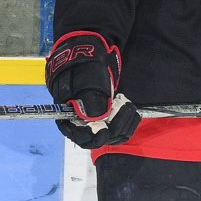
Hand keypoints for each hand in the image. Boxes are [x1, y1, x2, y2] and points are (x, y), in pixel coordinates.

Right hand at [45, 32, 140, 148]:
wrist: (93, 61)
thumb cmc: (84, 70)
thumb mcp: (85, 82)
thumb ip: (89, 100)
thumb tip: (95, 117)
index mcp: (70, 119)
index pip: (82, 137)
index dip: (95, 136)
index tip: (105, 128)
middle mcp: (83, 125)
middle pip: (101, 139)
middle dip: (115, 125)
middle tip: (122, 106)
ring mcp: (98, 124)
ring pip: (115, 136)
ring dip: (125, 122)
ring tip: (126, 103)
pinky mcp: (111, 121)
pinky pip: (124, 130)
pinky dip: (130, 121)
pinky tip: (130, 108)